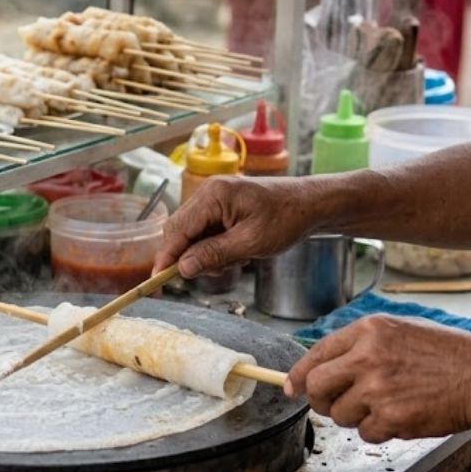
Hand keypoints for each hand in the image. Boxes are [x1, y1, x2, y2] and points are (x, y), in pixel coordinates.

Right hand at [153, 176, 319, 278]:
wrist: (312, 205)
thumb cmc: (287, 219)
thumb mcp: (250, 243)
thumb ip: (213, 254)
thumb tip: (182, 268)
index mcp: (214, 195)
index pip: (178, 229)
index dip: (167, 256)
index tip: (158, 279)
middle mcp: (209, 192)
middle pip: (180, 230)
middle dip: (191, 256)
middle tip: (215, 270)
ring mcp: (215, 198)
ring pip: (193, 233)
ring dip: (206, 253)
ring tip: (237, 260)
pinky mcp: (222, 206)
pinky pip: (206, 231)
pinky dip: (215, 247)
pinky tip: (237, 253)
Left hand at [286, 315, 470, 442]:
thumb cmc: (447, 355)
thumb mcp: (400, 331)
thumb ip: (360, 346)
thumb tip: (320, 368)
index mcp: (368, 330)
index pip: (316, 354)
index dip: (300, 375)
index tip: (292, 387)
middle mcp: (368, 356)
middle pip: (317, 387)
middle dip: (321, 401)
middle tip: (336, 404)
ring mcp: (378, 387)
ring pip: (339, 415)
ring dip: (356, 417)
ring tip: (387, 405)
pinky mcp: (391, 416)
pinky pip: (365, 433)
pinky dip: (379, 431)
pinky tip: (401, 416)